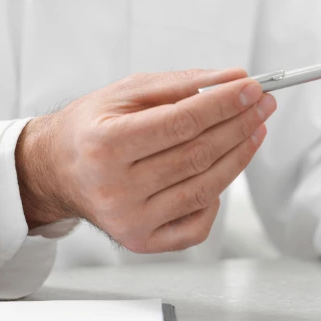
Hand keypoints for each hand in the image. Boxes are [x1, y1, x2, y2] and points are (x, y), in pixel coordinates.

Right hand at [15, 68, 276, 253]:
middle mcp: (115, 188)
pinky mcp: (142, 240)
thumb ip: (182, 84)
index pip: (182, 122)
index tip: (252, 88)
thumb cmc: (92, 128)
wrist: (57, 170)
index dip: (224, 104)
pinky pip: (198, 222)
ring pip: (205, 188)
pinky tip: (221, 169)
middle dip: (239, 125)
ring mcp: (130, 220)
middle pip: (198, 155)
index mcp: (106, 145)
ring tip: (254, 129)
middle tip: (262, 103)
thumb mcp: (127, 92)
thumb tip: (233, 80)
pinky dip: (217, 195)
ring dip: (239, 156)